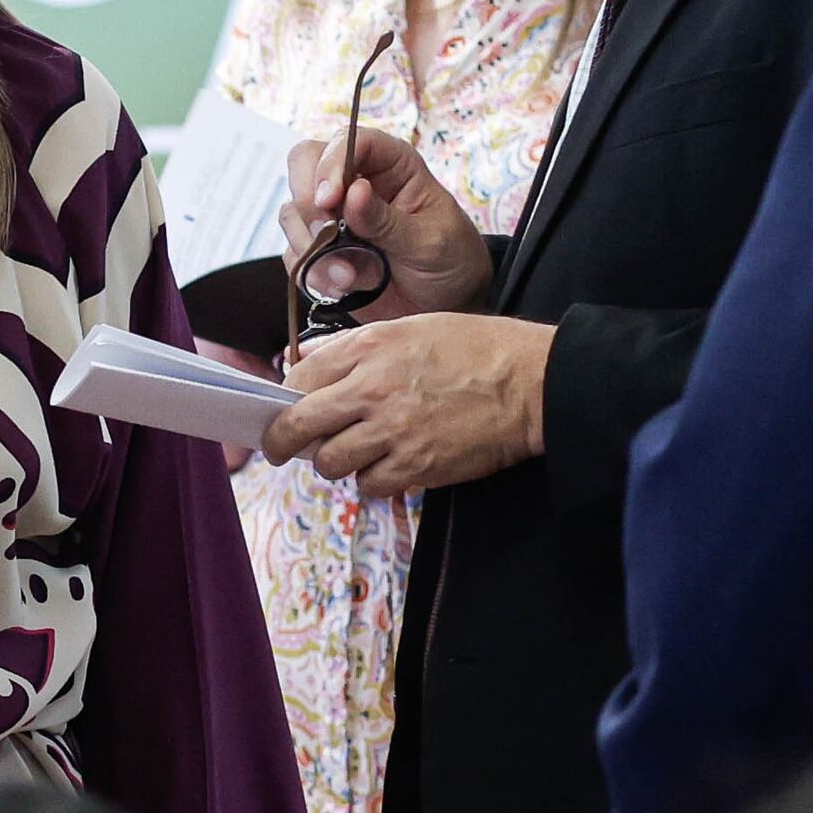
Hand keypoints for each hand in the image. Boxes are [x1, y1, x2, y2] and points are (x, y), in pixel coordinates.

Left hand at [260, 314, 554, 496]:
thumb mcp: (412, 328)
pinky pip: (370, 485)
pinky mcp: (416, 465)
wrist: (531, 382)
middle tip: (281, 451)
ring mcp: (393, 431)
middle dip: (282, 444)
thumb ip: (355, 346)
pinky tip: (389, 466)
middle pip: (298, 426)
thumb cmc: (476, 350)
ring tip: (355, 453)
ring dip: (336, 463)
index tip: (281, 412)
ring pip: (331, 463)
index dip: (283, 401)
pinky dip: (373, 481)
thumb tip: (307, 360)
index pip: (298, 379)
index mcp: (369, 349)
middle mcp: (373, 390)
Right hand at [281, 120, 498, 318]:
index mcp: (390, 163)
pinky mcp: (321, 250)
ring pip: (293, 211)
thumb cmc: (450, 259)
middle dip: (309, 203)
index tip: (329, 200)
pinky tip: (342, 287)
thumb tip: (353, 192)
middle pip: (304, 163)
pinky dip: (312, 272)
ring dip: (311, 246)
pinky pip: (295, 253)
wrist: (447, 303)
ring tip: (348, 276)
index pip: (347, 141)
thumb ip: (387, 220)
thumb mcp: (429, 241)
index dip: (331, 164)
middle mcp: (356, 182)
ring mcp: (334, 216)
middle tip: (326, 234)